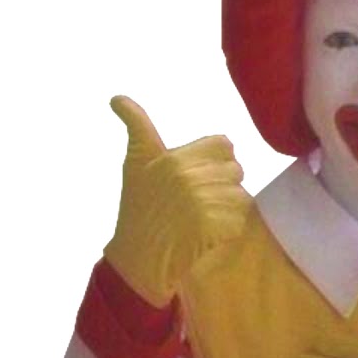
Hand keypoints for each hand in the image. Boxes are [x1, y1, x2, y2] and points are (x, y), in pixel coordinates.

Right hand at [102, 95, 251, 306]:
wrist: (138, 260)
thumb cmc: (137, 209)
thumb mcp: (134, 163)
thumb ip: (136, 126)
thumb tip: (117, 97)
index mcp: (174, 157)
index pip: (224, 144)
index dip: (217, 160)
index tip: (200, 176)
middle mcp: (188, 176)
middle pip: (235, 170)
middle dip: (223, 185)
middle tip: (199, 204)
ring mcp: (202, 202)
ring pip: (240, 195)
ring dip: (228, 208)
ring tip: (202, 220)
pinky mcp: (214, 227)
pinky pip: (240, 219)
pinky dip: (229, 229)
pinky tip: (207, 235)